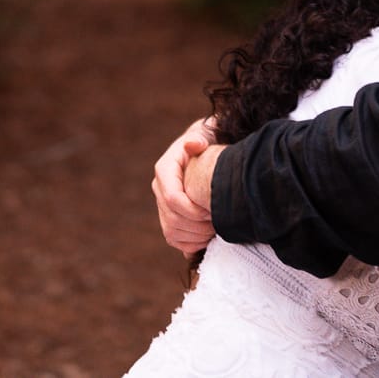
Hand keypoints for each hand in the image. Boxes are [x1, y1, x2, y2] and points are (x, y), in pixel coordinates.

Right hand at [151, 116, 216, 252]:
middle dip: (197, 225)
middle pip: (172, 219)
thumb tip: (193, 143)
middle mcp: (160, 188)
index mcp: (165, 169)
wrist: (208, 154)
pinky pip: (175, 240)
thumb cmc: (210, 143)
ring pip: (172, 232)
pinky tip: (209, 236)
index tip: (212, 211)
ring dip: (196, 236)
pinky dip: (192, 244)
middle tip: (219, 222)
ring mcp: (162, 205)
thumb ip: (200, 138)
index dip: (193, 210)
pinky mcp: (169, 219)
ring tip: (216, 228)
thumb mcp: (206, 134)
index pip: (172, 198)